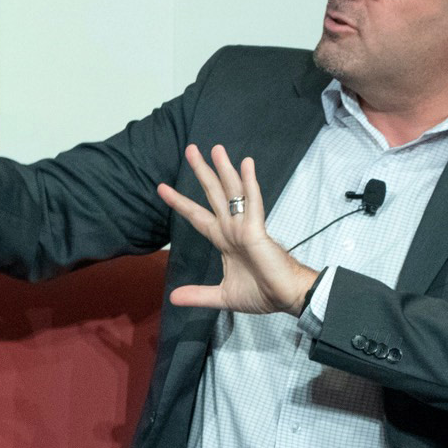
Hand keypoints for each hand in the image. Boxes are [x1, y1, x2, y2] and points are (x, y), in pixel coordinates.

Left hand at [158, 144, 319, 315]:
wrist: (286, 299)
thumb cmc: (262, 293)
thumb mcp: (222, 296)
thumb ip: (198, 294)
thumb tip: (173, 298)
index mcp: (224, 241)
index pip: (197, 217)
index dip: (180, 202)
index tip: (161, 188)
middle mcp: (232, 229)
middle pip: (214, 194)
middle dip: (202, 172)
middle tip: (190, 149)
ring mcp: (245, 227)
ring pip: (233, 192)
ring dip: (224, 169)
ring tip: (215, 148)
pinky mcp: (257, 231)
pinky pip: (252, 203)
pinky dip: (249, 183)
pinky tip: (246, 164)